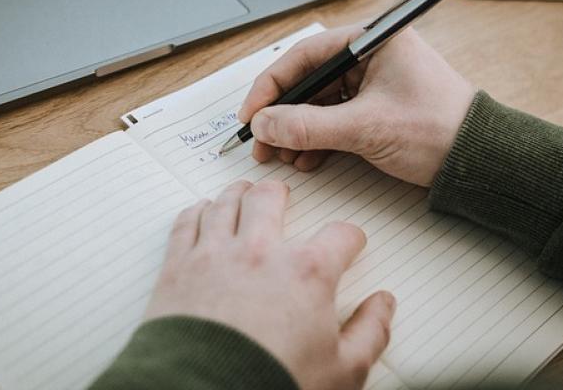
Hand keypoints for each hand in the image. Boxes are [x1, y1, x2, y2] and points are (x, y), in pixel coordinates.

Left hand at [145, 180, 395, 389]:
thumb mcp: (343, 370)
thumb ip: (370, 331)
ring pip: (225, 203)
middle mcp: (260, 251)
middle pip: (270, 198)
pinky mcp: (178, 268)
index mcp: (306, 272)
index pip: (339, 235)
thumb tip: (383, 305)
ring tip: (242, 191)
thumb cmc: (270, 383)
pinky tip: (200, 211)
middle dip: (280, 193)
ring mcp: (215, 255)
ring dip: (237, 193)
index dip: (350, 237)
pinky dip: (195, 212)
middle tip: (282, 194)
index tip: (349, 243)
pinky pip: (186, 224)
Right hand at [239, 25, 475, 186]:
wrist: (478, 162)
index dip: (271, 87)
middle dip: (283, 116)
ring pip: (320, 104)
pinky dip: (318, 140)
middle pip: (309, 82)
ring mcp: (374, 84)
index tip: (252, 114)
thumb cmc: (438, 131)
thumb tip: (265, 125)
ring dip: (298, 131)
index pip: (306, 57)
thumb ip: (308, 127)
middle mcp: (371, 58)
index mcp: (373, 42)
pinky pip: (336, 120)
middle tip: (262, 141)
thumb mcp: (365, 128)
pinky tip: (307, 159)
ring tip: (283, 156)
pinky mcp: (377, 109)